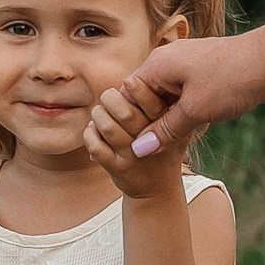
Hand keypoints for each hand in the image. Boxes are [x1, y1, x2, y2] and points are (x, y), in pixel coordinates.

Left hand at [86, 82, 182, 200]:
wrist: (159, 189)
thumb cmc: (163, 148)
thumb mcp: (175, 127)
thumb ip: (164, 103)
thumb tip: (140, 75)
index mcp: (167, 126)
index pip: (153, 103)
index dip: (138, 89)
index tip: (128, 82)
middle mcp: (151, 141)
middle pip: (126, 113)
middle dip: (111, 99)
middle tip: (108, 97)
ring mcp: (134, 156)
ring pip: (108, 128)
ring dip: (98, 115)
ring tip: (99, 113)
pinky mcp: (119, 169)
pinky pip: (97, 147)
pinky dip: (90, 134)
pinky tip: (92, 131)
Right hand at [112, 28, 264, 161]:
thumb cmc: (231, 79)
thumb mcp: (194, 110)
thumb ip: (165, 130)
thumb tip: (139, 150)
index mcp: (158, 64)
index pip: (127, 93)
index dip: (128, 120)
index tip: (131, 144)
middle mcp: (169, 62)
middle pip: (145, 97)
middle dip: (148, 122)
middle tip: (150, 150)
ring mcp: (188, 68)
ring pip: (167, 99)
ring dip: (168, 119)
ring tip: (168, 145)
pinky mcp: (206, 75)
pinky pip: (185, 97)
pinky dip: (184, 113)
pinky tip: (190, 131)